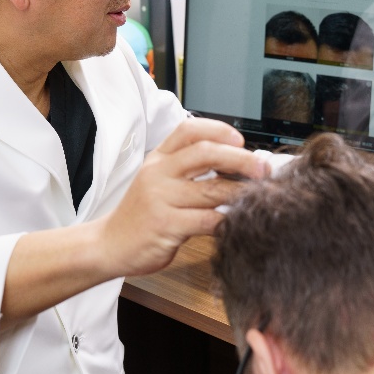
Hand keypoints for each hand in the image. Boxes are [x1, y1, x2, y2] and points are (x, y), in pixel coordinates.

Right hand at [97, 117, 269, 277]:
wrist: (110, 244)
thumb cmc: (143, 213)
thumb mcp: (158, 180)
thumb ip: (188, 169)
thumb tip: (236, 162)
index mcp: (158, 158)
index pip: (189, 130)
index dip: (218, 129)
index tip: (240, 139)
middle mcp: (158, 173)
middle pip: (206, 153)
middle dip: (241, 159)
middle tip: (262, 169)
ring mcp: (161, 198)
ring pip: (212, 189)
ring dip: (241, 193)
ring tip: (258, 197)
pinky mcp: (166, 225)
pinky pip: (207, 220)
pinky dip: (228, 220)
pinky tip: (237, 222)